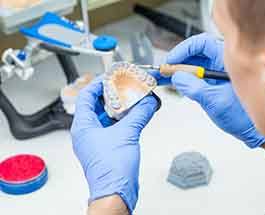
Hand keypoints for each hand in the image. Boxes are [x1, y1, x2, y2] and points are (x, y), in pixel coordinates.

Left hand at [71, 79, 158, 212]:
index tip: (110, 78)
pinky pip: (111, 127)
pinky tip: (133, 115)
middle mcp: (86, 132)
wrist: (116, 192)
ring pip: (104, 116)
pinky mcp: (105, 147)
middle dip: (110, 95)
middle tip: (122, 87)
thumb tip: (149, 102)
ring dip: (117, 107)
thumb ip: (139, 114)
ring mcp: (95, 140)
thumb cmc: (112, 170)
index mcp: (83, 126)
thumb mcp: (127, 134)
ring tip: (129, 99)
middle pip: (95, 105)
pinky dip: (121, 119)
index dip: (97, 84)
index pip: (86, 96)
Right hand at [166, 33, 264, 147]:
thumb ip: (194, 88)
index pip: (202, 44)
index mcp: (228, 61)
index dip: (184, 50)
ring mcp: (215, 75)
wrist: (248, 130)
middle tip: (165, 71)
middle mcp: (221, 65)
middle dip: (177, 61)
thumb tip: (177, 78)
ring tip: (164, 77)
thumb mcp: (216, 101)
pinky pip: (193, 77)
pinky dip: (181, 80)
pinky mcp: (210, 84)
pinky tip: (172, 83)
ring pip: (192, 65)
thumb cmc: (243, 116)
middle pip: (195, 54)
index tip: (172, 60)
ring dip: (177, 71)